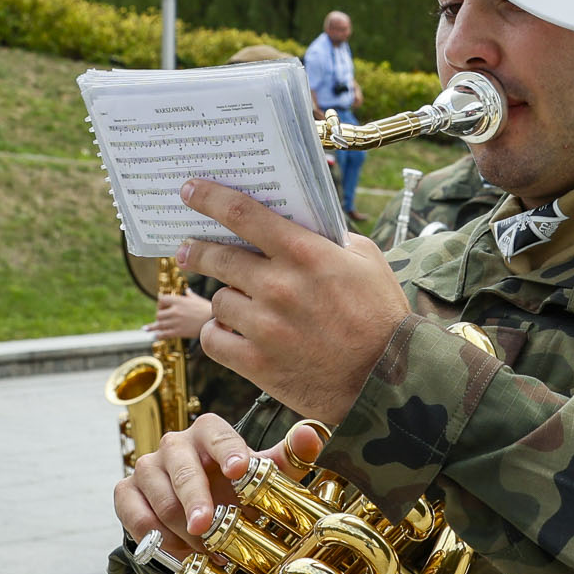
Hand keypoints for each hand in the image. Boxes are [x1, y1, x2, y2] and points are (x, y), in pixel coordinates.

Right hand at [114, 412, 324, 544]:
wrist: (199, 512)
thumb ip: (288, 458)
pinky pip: (133, 513)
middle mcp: (174, 444)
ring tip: (205, 549)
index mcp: (209, 432)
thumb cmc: (234, 489)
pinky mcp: (127, 491)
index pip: (217, 433)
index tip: (238, 469)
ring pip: (159, 496)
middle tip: (207, 526)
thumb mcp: (263, 477)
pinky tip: (176, 550)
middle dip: (196, 499)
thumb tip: (312, 436)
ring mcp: (147, 467)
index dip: (227, 450)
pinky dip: (154, 535)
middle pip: (182, 467)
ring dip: (182, 527)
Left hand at [150, 291, 215, 341]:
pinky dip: (158, 335)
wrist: (213, 320)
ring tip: (145, 329)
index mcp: (179, 301)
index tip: (161, 306)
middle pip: (158, 314)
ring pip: (159, 324)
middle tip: (159, 319)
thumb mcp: (197, 299)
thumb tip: (188, 291)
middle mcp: (175, 310)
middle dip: (158, 316)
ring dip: (153, 327)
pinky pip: (164, 334)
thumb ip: (190, 295)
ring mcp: (176, 322)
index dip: (160, 303)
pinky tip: (154, 336)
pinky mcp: (178, 331)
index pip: (161, 299)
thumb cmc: (207, 309)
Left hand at [176, 179, 410, 424]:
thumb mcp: (367, 260)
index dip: (209, 197)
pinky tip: (233, 332)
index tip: (189, 190)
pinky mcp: (256, 363)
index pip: (243, 214)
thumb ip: (327, 238)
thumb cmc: (380, 316)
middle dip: (196, 250)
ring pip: (218, 299)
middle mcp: (279, 286)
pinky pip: (214, 339)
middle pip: (217, 256)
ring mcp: (265, 327)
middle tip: (187, 249)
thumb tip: (294, 223)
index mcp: (306, 254)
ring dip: (225, 298)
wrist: (386, 383)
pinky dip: (220, 333)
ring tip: (238, 303)